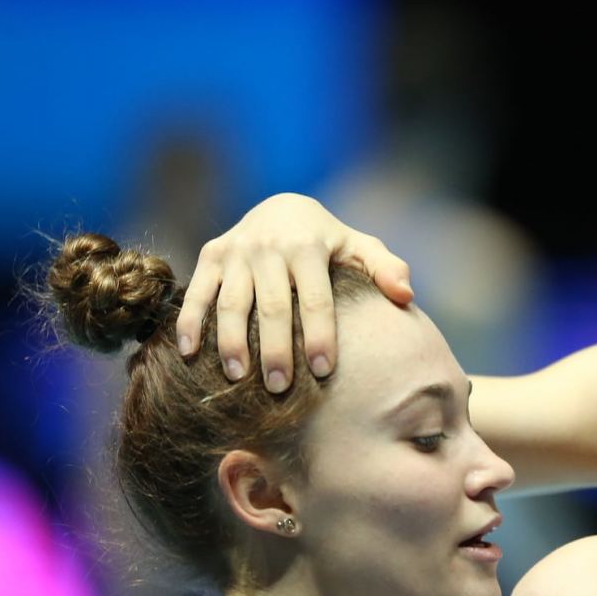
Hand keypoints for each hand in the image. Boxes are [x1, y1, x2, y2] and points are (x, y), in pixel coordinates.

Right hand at [174, 193, 412, 390]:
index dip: (320, 335)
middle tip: (280, 387)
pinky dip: (190, 321)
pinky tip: (190, 354)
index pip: (316, 298)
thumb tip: (406, 296)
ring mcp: (237, 250)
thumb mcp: (360, 247)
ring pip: (231, 302)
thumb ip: (385, 268)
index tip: (323, 371)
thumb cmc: (329, 242)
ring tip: (237, 378)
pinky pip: (198, 292)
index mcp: (309, 247)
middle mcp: (269, 246)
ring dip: (231, 341)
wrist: (281, 207)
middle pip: (272, 306)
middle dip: (275, 348)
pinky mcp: (212, 255)